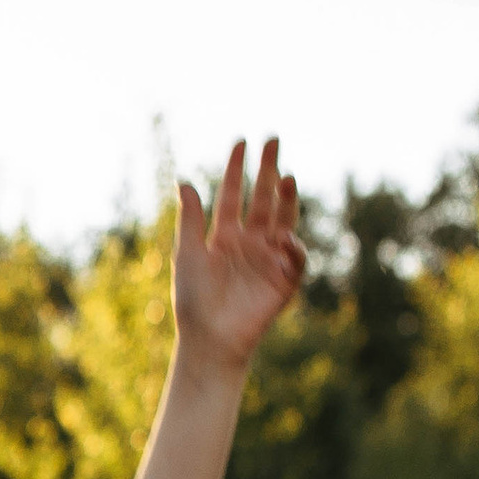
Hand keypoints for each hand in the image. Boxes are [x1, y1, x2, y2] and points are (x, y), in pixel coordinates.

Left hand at [174, 138, 304, 373]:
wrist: (209, 339)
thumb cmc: (193, 300)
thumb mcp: (187, 253)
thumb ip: (190, 218)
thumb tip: (184, 180)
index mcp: (224, 235)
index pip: (233, 194)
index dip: (237, 169)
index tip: (241, 142)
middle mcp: (249, 243)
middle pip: (263, 199)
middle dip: (267, 171)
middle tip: (273, 140)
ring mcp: (268, 260)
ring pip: (283, 221)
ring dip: (286, 200)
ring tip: (286, 177)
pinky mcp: (283, 282)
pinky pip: (294, 259)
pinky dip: (293, 247)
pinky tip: (284, 236)